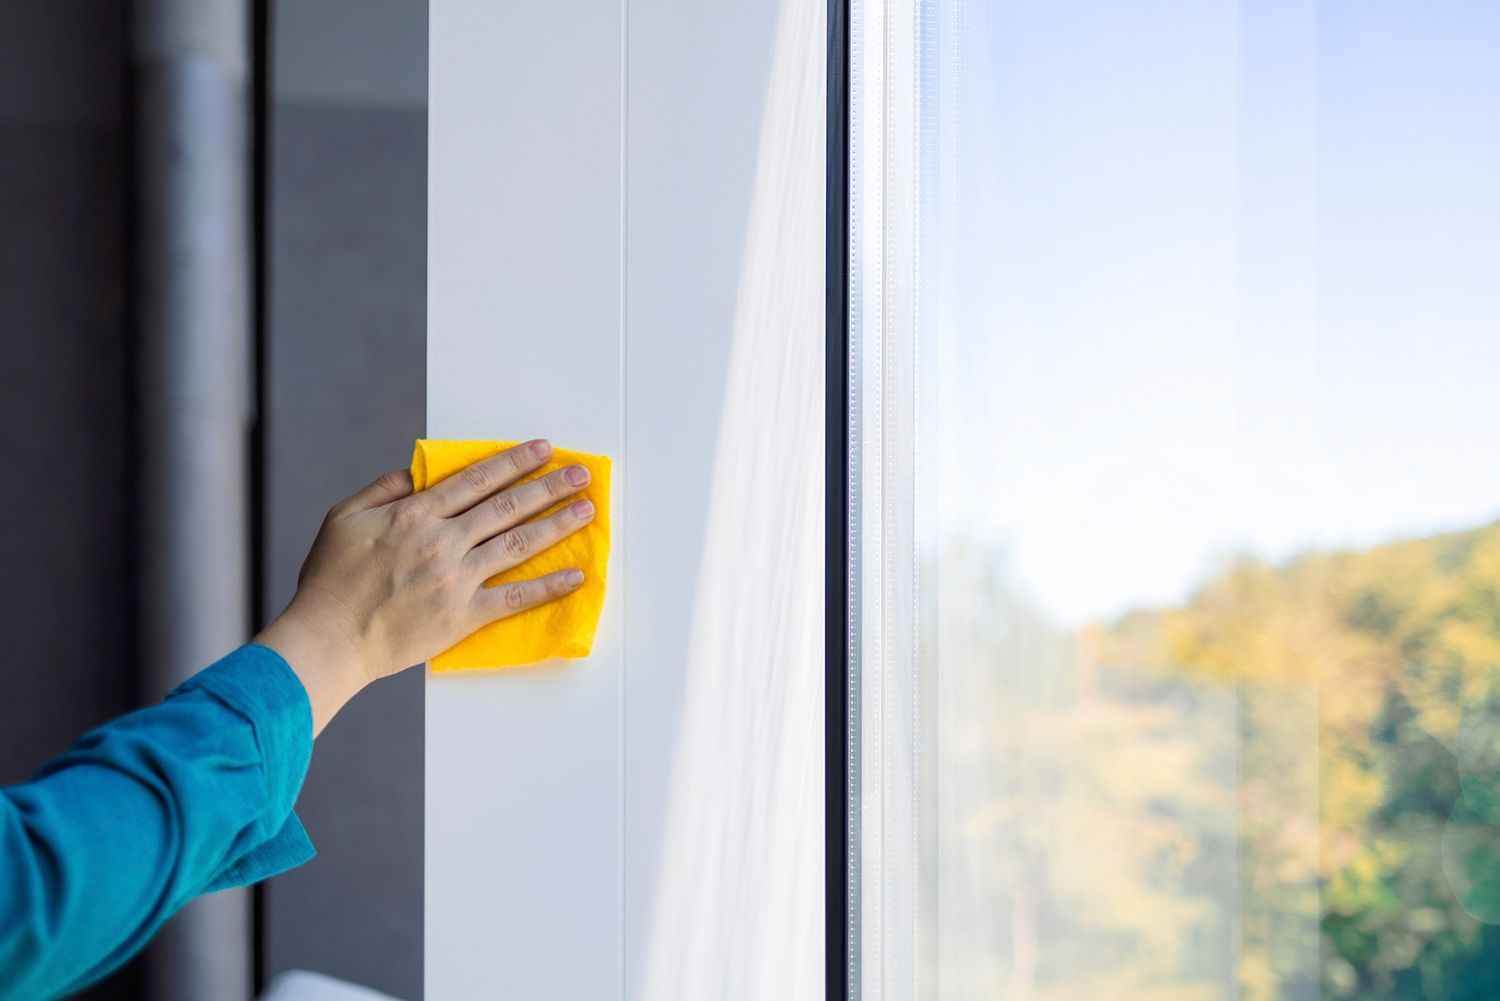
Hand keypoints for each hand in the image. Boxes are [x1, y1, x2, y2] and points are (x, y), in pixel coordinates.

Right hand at [254, 439, 595, 732]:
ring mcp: (456, 579)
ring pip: (518, 544)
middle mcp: (442, 541)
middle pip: (506, 506)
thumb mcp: (344, 518)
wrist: (330, 638)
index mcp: (415, 514)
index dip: (514, 462)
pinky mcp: (463, 616)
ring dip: (557, 525)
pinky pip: (515, 598)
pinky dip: (548, 587)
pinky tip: (575, 575)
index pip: (477, 479)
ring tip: (586, 511)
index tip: (544, 449)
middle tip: (581, 475)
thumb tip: (417, 471)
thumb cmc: (330, 580)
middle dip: (549, 487)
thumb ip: (383, 489)